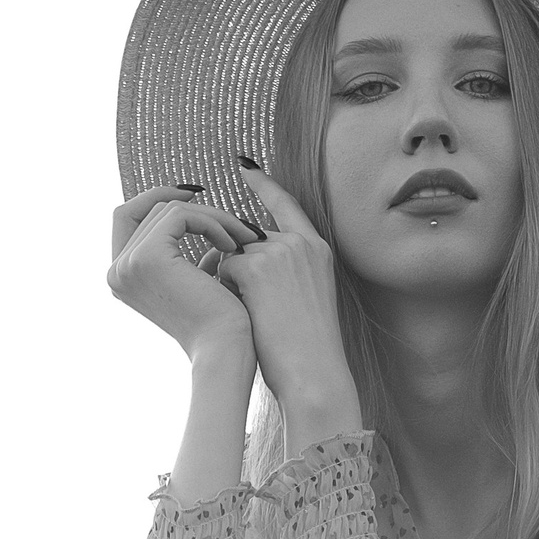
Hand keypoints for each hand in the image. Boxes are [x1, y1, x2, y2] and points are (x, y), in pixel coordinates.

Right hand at [109, 184, 263, 364]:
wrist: (225, 349)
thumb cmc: (218, 321)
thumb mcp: (194, 278)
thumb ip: (183, 249)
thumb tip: (190, 209)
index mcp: (121, 277)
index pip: (127, 216)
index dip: (157, 197)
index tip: (196, 194)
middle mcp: (116, 271)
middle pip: (149, 209)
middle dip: (194, 208)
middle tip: (230, 220)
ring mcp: (128, 264)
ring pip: (169, 210)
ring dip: (212, 218)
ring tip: (242, 240)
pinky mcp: (148, 256)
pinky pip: (181, 215)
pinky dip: (213, 222)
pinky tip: (234, 245)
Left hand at [215, 168, 359, 435]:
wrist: (314, 373)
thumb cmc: (306, 352)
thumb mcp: (302, 301)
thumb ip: (280, 272)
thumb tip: (236, 258)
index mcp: (317, 249)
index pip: (285, 204)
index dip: (263, 184)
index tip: (243, 165)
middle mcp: (300, 242)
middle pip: (248, 236)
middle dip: (236, 266)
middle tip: (254, 304)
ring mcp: (279, 250)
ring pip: (232, 252)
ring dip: (230, 281)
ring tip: (258, 317)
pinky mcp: (257, 266)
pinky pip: (222, 267)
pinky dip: (224, 290)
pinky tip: (247, 315)